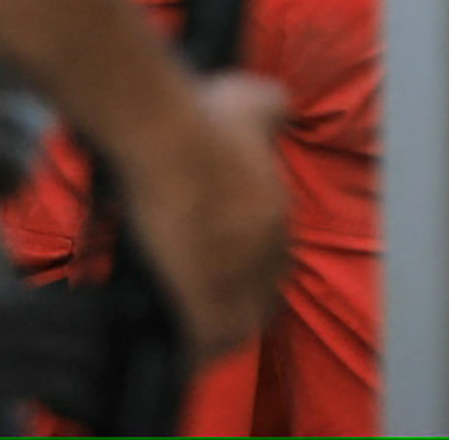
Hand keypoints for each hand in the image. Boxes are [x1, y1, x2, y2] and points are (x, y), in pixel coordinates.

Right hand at [112, 70, 289, 363]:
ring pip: (237, 322)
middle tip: (206, 293)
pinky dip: (195, 350)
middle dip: (239, 295)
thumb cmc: (202, 117)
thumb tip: (282, 102)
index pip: (274, 251)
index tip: (227, 260)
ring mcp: (236, 281)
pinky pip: (206, 343)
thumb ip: (270, 105)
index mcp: (277, 211)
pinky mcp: (203, 305)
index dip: (251, 260)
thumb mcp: (249, 98)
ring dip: (220, 328)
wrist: (166, 140)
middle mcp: (267, 251)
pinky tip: (179, 349)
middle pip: (259, 289)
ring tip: (195, 330)